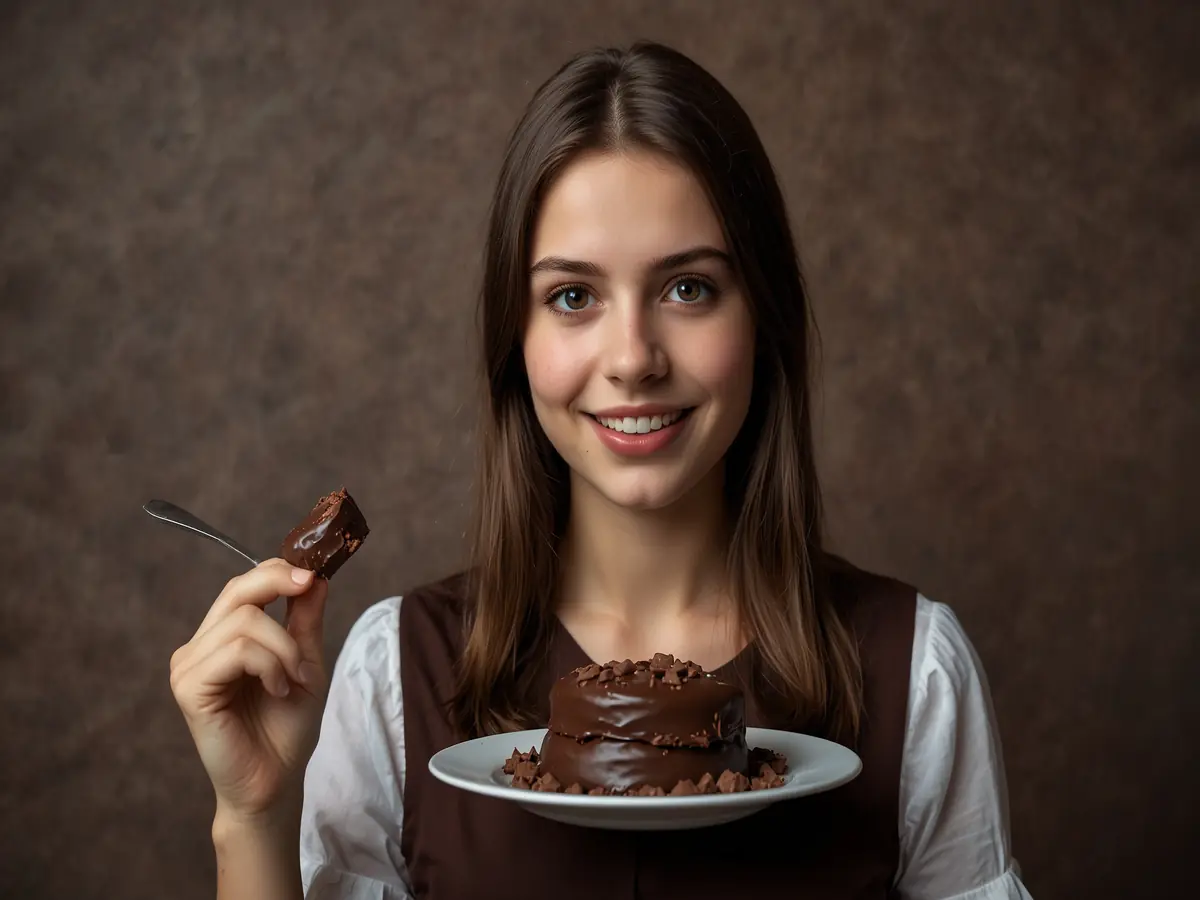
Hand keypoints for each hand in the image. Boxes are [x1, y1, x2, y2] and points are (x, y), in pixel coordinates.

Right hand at [170, 559, 327, 824]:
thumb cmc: (287, 727)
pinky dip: (269, 665)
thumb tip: (315, 574)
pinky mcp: (189, 688)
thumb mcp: (305, 662)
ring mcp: (189, 666)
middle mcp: (199, 647)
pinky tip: (277, 690)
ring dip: (283, 647)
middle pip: (237, 589)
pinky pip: (237, 651)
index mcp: (222, 638)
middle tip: (309, 591)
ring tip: (291, 680)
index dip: (277, 570)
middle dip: (279, 584)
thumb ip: (304, 619)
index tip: (313, 573)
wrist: (276, 781)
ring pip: (245, 621)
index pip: (242, 584)